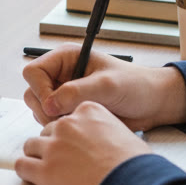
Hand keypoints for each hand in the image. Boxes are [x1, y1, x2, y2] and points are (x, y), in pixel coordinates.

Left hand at [15, 101, 151, 184]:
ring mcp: (53, 147)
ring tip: (51, 172)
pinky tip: (35, 179)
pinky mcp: (44, 170)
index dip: (70, 135)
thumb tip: (103, 141)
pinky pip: (22, 166)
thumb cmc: (136, 165)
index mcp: (87, 111)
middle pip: (47, 132)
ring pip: (31, 146)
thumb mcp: (124, 134)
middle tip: (65, 164)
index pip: (67, 118)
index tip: (76, 147)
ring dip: (38, 158)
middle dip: (53, 147)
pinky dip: (26, 172)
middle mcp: (67, 124)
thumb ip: (105, 130)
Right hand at [22, 44, 185, 130]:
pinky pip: (51, 120)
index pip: (34, 71)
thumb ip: (76, 92)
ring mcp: (64, 93)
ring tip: (77, 120)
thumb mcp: (107, 85)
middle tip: (65, 118)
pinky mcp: (70, 110)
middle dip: (45, 108)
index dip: (40, 90)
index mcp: (66, 58)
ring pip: (39, 108)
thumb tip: (50, 105)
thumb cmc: (135, 86)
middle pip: (33, 92)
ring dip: (52, 119)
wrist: (153, 104)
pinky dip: (60, 126)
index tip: (55, 106)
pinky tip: (80, 126)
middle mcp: (61, 74)